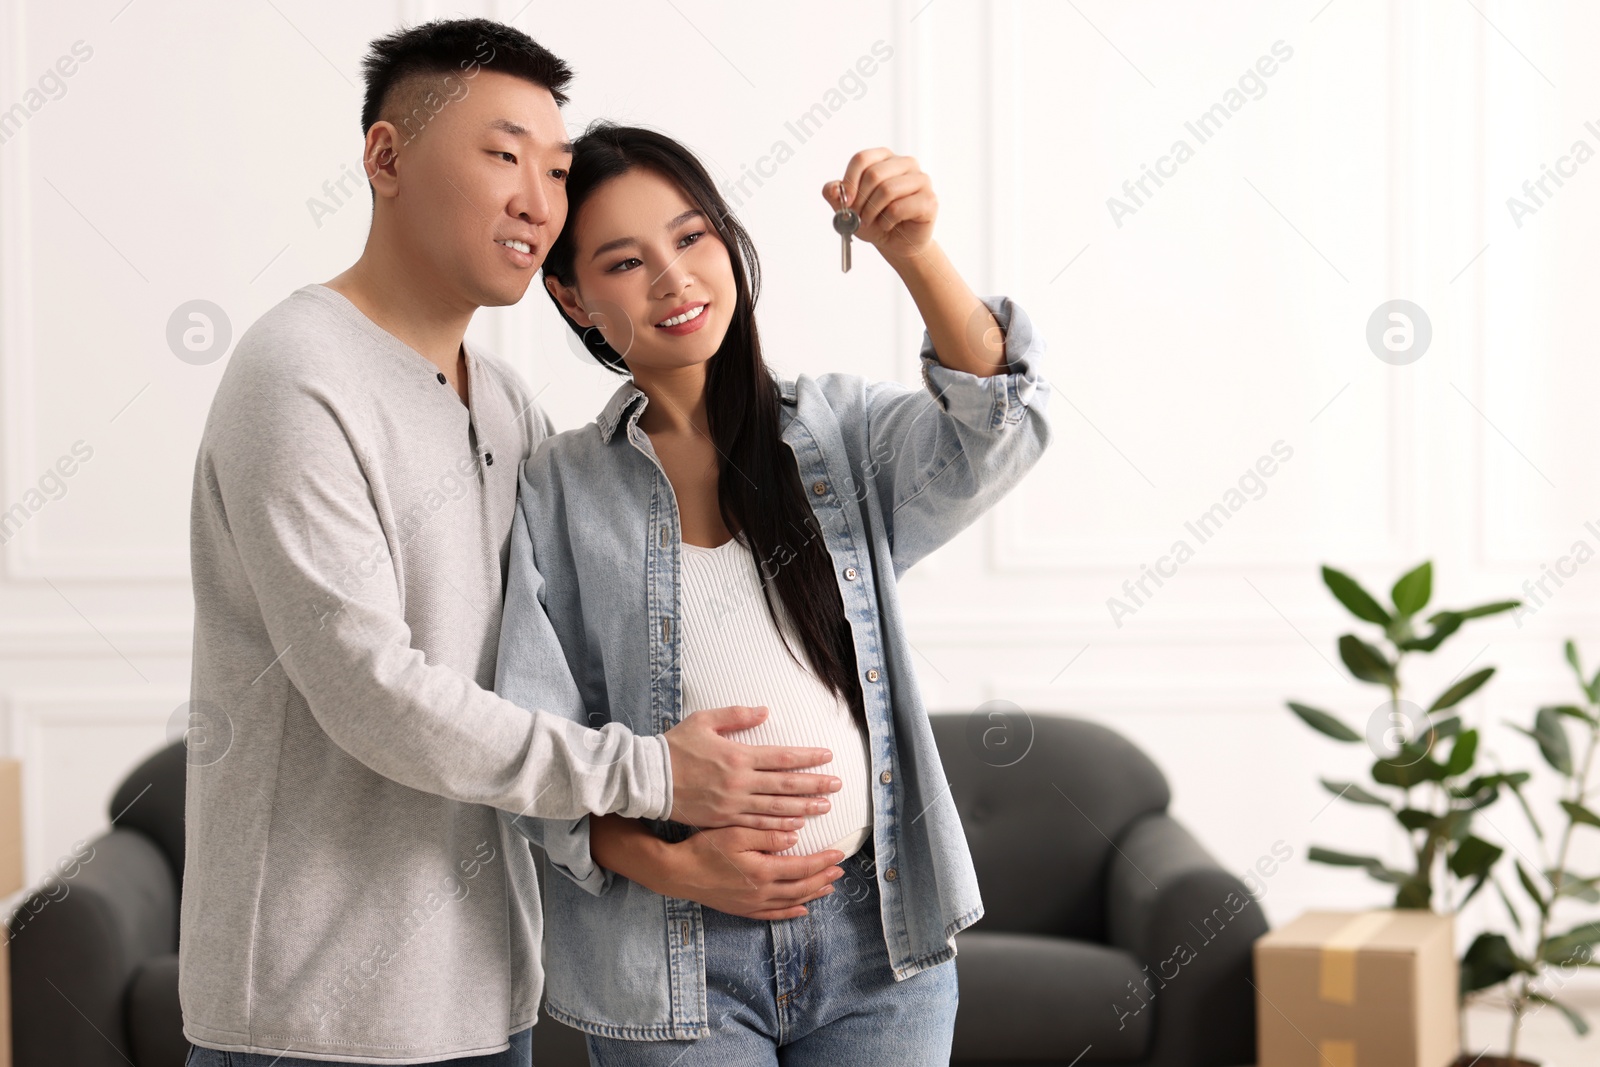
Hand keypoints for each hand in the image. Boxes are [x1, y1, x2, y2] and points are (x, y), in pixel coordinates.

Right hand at [663, 704, 840, 829]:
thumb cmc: (675, 746)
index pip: (782, 757)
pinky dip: (779, 825)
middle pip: (786, 784)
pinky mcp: (723, 820)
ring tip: (824, 807)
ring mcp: (732, 804)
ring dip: (803, 807)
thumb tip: (764, 711)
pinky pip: (758, 824)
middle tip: (837, 785)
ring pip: (776, 807)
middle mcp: (740, 782)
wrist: (648, 779)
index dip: (808, 757)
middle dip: (814, 785)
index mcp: (738, 755)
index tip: (828, 757)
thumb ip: (736, 715)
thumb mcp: (703, 721)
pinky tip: (796, 826)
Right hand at [667, 826, 845, 919]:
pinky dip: (790, 913)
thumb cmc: (704, 848)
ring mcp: (752, 904)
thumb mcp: (736, 832)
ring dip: (812, 894)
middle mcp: (761, 892)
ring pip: (791, 902)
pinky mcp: (742, 910)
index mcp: (763, 871)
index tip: (838, 854)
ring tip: (829, 887)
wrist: (678, 873)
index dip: (822, 862)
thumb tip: (795, 837)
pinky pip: (773, 915)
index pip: (802, 867)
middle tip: (840, 871)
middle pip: (801, 887)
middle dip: (823, 879)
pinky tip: (801, 910)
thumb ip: (767, 834)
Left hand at [823, 148, 936, 264]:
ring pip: (887, 190)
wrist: (896, 244)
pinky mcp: (929, 199)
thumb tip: (831, 188)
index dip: (849, 181)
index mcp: (885, 158)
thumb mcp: (848, 209)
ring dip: (872, 212)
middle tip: (858, 217)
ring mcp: (921, 179)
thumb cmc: (875, 221)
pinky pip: (899, 208)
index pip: (862, 158)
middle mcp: (905, 163)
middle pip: (874, 174)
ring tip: (872, 222)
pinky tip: (889, 226)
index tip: (845, 202)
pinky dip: (887, 222)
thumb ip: (835, 196)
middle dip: (861, 200)